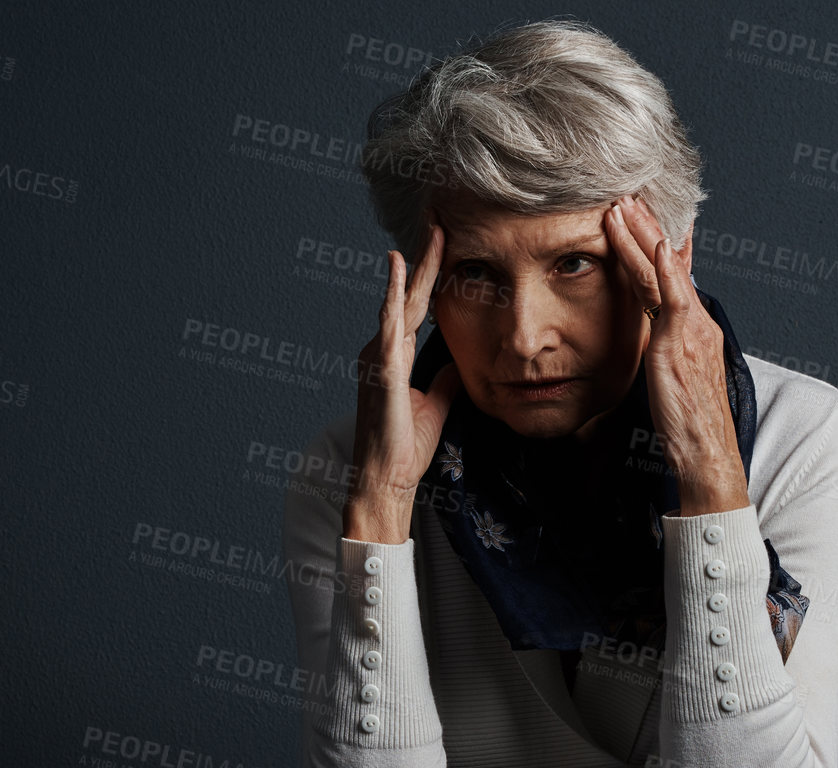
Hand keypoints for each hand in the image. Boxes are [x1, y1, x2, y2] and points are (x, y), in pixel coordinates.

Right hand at [345, 215, 463, 543]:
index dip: (432, 274)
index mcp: (395, 355)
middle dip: (425, 257)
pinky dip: (393, 297)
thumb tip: (459, 363)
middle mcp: (382, 349)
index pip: (419, 305)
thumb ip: (445, 379)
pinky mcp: (381, 370)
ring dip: (413, 268)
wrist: (386, 478)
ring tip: (426, 233)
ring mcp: (378, 357)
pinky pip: (388, 326)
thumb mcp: (437, 404)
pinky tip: (398, 272)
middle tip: (438, 218)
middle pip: (409, 295)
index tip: (446, 240)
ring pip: (399, 302)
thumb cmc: (406, 447)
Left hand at [603, 195, 748, 514]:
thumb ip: (654, 357)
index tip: (643, 218)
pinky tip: (655, 243)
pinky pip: (673, 298)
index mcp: (691, 329)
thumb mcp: (665, 381)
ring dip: (643, 236)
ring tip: (622, 206)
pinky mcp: (682, 343)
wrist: (704, 451)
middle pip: (666, 265)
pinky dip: (664, 269)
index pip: (670, 277)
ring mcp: (690, 330)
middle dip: (645, 229)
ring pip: (662, 273)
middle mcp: (695, 322)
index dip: (655, 246)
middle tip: (626, 196)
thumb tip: (638, 350)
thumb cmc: (684, 425)